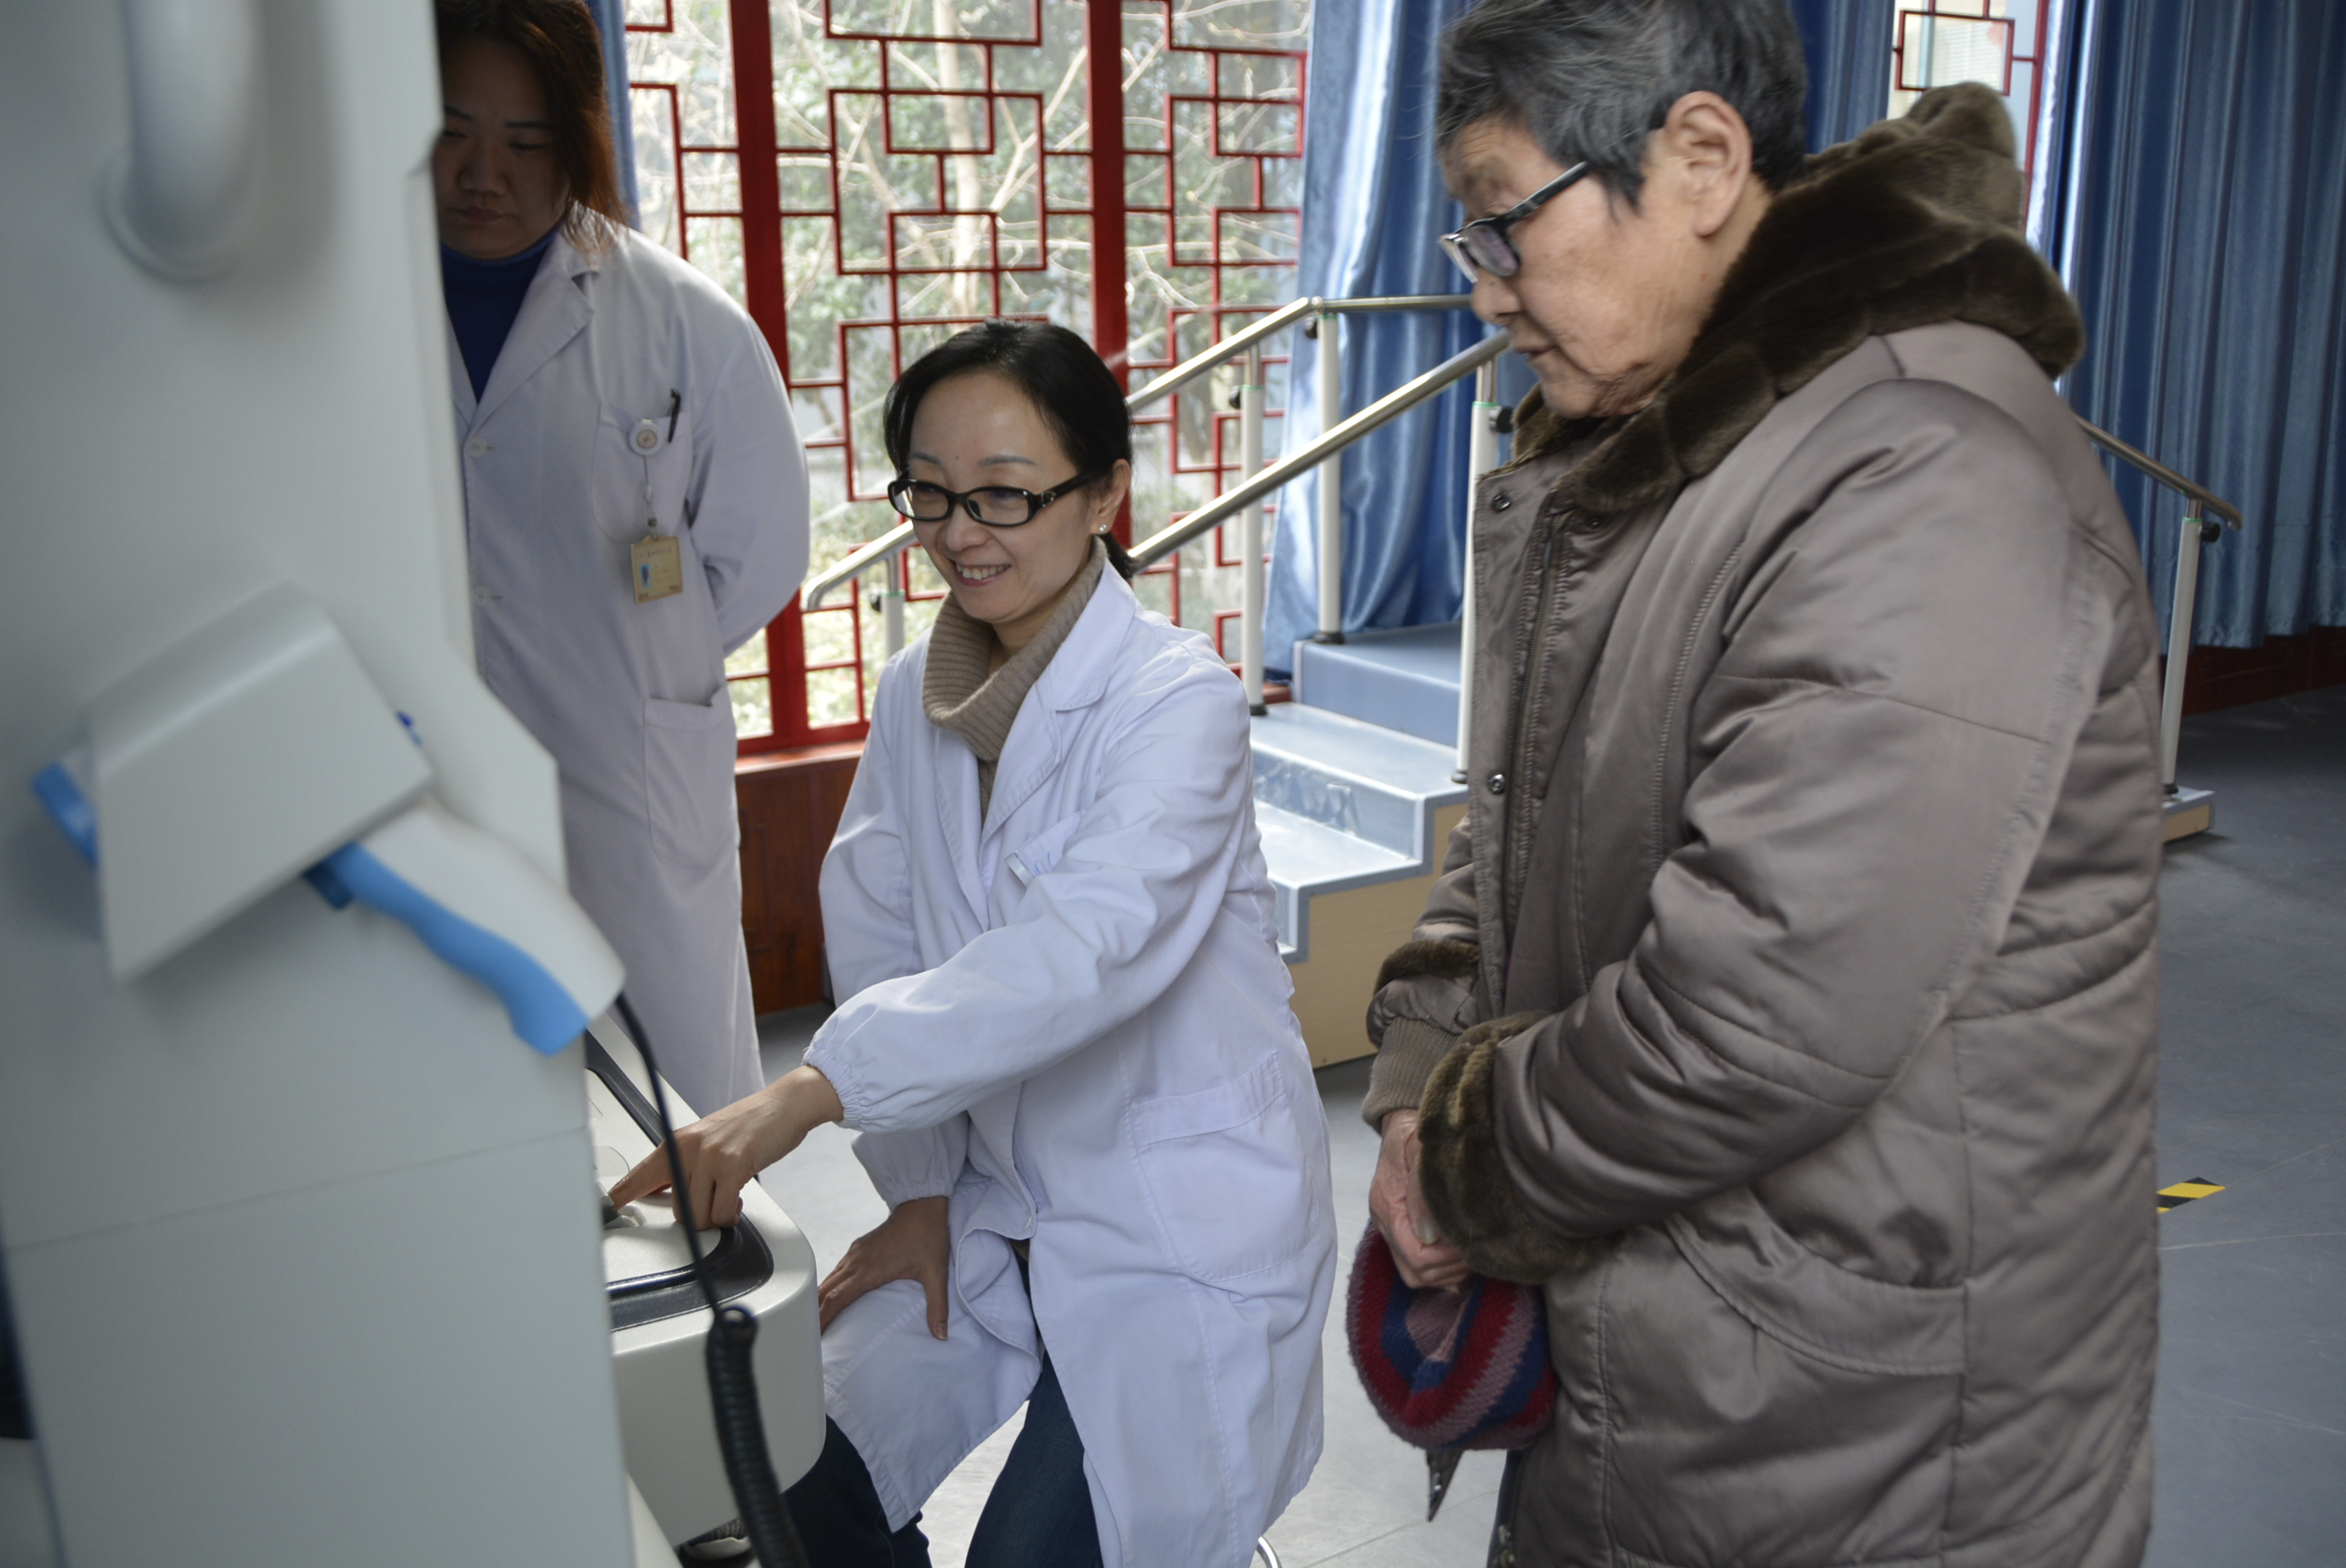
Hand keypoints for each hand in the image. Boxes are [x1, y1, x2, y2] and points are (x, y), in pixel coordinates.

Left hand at [607, 1065, 843, 1228]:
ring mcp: (710, 1157)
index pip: (635, 1177)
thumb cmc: (747, 1125)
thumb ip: (680, 1166)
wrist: (782, 1106)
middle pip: (675, 1209)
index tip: (604, 1214)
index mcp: (675, 1143)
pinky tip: (738, 1202)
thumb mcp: (703, 1141)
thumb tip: (656, 1192)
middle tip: (714, 1204)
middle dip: (698, 1216)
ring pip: (698, 1215)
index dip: (618, 1199)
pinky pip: (723, 1212)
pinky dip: (731, 1216)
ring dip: (717, 1218)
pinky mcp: (734, 1166)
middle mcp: (687, 1149)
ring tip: (729, 1200)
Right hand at [817, 1196, 951, 1338]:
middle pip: (825, 1292)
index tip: (814, 1336)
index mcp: (869, 1271)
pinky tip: (831, 1296)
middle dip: (814, 1314)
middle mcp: (857, 1262)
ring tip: (815, 1321)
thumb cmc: (928, 1236)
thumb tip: (940, 1335)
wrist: (922, 1205)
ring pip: (828, 1280)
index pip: (836, 1299)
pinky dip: (829, 1287)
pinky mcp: (858, 1249)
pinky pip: (837, 1271)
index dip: (822, 1319)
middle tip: (809, 1336)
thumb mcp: (935, 1273)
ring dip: (819, 1300)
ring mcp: (855, 1254)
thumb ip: (937, 1306)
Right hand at [1369, 1110, 1471, 1289]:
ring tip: (1470, 1248)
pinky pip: (1420, 1267)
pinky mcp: (1406, 1228)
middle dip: (1450, 1267)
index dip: (1447, 1257)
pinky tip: (1461, 1251)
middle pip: (1416, 1273)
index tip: (1469, 1239)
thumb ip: (1422, 1188)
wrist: (1405, 1120)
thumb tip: (1429, 1234)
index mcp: (1388, 1206)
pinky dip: (1444, 1268)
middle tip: (1475, 1246)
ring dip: (1449, 1270)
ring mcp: (1395, 1228)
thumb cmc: (1415, 1131)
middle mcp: (1388, 1223)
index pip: (1416, 1255)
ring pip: (1418, 1276)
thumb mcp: (1419, 1148)